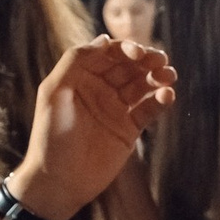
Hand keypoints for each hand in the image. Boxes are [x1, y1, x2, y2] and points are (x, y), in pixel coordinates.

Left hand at [8, 41, 178, 219]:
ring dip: (157, 78)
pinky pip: (148, 110)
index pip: (107, 54)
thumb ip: (75, 62)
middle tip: (161, 61)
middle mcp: (100, 89)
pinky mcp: (129, 129)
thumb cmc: (50, 137)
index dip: (125, 49)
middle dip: (146, 61)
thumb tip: (103, 39)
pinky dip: (159, 101)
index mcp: (80, 77)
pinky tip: (167, 96)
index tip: (139, 54)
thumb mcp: (54, 93)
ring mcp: (116, 109)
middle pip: (128, 67)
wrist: (59, 181)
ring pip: (142, 85)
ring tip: (170, 76)